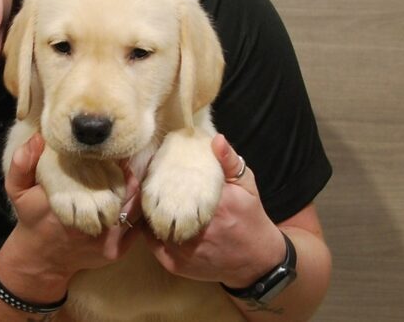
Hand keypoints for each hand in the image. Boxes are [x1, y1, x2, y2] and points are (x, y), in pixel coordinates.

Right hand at [0, 134, 142, 301]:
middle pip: (123, 192)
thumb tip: (38, 138)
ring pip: (132, 209)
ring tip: (124, 184)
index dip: (113, 165)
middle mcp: (88, 220)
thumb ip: (22, 163)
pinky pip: (136, 228)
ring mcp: (104, 238)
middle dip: (126, 179)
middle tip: (121, 169)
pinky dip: (135, 214)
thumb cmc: (32, 217)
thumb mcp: (17, 189)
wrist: (40, 259)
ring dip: (132, 195)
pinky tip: (126, 205)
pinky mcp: (113, 251)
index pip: (105, 176)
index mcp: (66, 200)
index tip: (110, 157)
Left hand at [143, 134, 285, 287]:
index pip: (175, 187)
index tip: (157, 168)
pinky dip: (150, 230)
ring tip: (147, 198)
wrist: (256, 260)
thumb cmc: (250, 216)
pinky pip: (152, 244)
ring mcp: (183, 251)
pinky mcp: (175, 265)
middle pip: (159, 207)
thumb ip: (229, 161)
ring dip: (149, 212)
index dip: (161, 177)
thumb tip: (216, 139)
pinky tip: (153, 218)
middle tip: (147, 182)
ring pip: (152, 225)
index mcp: (215, 206)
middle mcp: (197, 231)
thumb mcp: (246, 185)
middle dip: (152, 194)